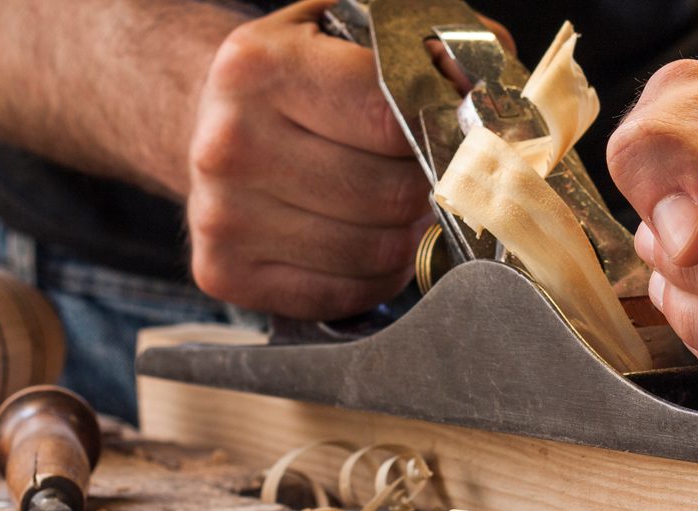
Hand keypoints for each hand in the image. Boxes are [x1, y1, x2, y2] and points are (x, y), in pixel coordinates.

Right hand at [186, 0, 432, 319]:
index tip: (452, 131)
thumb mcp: (350, 29)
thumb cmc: (299, 76)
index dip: (439, 129)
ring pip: (372, 251)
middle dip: (426, 187)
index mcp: (260, 66)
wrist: (209, 119)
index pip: (392, 115)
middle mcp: (229, 143)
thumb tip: (489, 92)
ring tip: (399, 207)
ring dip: (405, 236)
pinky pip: (342, 293)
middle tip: (429, 174)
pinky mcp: (224, 272)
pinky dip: (374, 276)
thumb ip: (428, 45)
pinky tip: (366, 240)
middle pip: (388, 193)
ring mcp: (221, 215)